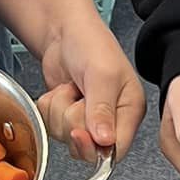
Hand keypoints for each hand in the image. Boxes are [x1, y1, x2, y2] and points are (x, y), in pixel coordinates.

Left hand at [38, 13, 145, 161]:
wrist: (62, 31)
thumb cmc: (90, 44)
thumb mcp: (101, 74)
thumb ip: (102, 108)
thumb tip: (105, 141)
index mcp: (130, 110)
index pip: (117, 148)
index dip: (95, 146)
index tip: (79, 131)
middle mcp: (111, 119)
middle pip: (88, 147)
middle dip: (73, 120)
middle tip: (78, 95)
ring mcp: (88, 120)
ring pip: (66, 138)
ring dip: (59, 111)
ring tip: (70, 88)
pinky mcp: (68, 117)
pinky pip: (51, 129)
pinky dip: (49, 109)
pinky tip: (60, 92)